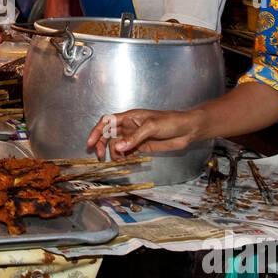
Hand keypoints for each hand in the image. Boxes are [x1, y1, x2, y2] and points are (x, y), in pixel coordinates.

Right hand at [87, 108, 203, 157]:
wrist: (187, 130)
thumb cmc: (171, 121)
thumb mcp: (151, 127)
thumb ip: (134, 138)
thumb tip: (119, 147)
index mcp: (129, 117)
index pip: (107, 122)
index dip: (97, 131)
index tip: (90, 142)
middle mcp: (129, 127)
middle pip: (109, 135)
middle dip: (102, 145)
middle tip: (100, 156)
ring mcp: (135, 137)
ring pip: (118, 146)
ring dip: (116, 154)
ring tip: (121, 160)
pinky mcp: (142, 146)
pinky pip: (128, 152)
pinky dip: (126, 157)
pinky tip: (130, 160)